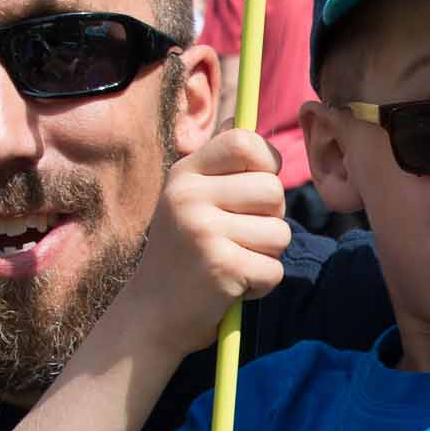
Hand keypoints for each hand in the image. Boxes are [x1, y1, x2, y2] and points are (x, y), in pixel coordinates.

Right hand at [115, 128, 288, 352]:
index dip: (267, 161)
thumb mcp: (186, 200)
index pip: (244, 141)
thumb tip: (241, 114)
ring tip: (234, 263)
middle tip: (242, 237)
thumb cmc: (181, 256)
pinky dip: (261, 284)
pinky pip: (273, 269)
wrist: (150, 316)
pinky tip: (233, 286)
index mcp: (184, 174)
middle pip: (273, 190)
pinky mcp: (221, 267)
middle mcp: (189, 196)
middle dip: (271, 218)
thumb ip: (216, 164)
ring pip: (280, 233)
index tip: (258, 186)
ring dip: (266, 255)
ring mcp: (203, 231)